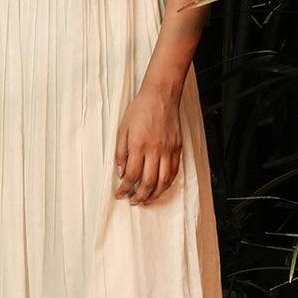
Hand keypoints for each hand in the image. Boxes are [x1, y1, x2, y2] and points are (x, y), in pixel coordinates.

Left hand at [113, 86, 181, 205]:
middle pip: (148, 182)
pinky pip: (174, 171)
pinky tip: (160, 187)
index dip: (124, 188)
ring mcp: (168, 150)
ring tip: (146, 199)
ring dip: (155, 194)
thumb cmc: (140, 110)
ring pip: (163, 181)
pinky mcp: (177, 148)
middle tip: (133, 201)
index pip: (131, 175)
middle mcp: (154, 150)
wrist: (160, 96)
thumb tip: (121, 172)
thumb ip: (121, 152)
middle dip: (139, 196)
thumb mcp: (123, 129)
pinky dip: (167, 183)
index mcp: (138, 145)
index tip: (120, 194)